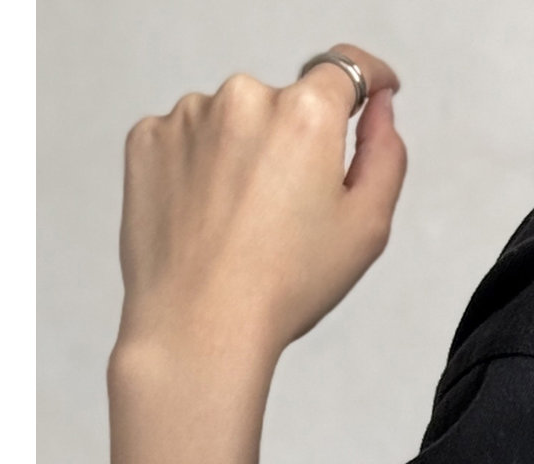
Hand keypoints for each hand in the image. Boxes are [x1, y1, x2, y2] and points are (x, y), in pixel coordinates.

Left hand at [116, 43, 406, 364]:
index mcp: (304, 115)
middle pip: (284, 106)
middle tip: (294, 215)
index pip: (345, 69)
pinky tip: (211, 220)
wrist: (200, 323)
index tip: (376, 90)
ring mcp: (188, 116)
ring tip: (245, 226)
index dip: (369, 79)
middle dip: (295, 144)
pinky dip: (202, 171)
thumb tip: (380, 110)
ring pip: (233, 124)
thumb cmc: (282, 286)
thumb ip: (386, 155)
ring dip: (244, 158)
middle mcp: (243, 99)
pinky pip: (188, 141)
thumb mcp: (367, 227)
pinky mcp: (148, 139)